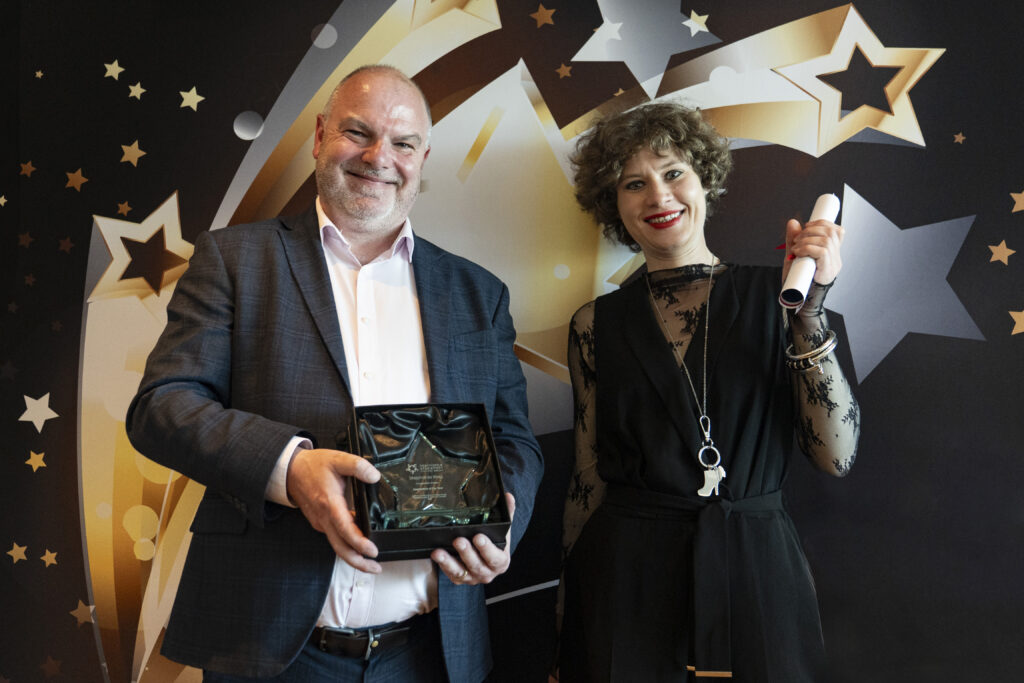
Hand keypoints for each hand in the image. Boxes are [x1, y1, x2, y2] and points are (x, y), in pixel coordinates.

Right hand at [287, 447, 381, 572]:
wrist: (291, 471)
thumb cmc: (313, 466)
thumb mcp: (337, 459)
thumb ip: (358, 466)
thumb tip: (374, 476)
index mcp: (329, 504)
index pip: (345, 530)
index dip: (359, 543)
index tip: (372, 551)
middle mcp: (324, 518)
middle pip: (341, 548)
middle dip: (358, 562)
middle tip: (375, 568)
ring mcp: (321, 523)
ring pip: (337, 546)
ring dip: (353, 557)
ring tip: (370, 562)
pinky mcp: (320, 523)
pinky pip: (334, 539)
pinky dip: (346, 546)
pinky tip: (359, 545)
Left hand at [431, 493, 515, 585]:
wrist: (487, 560)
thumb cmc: (495, 545)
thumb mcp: (503, 531)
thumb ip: (507, 514)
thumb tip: (508, 496)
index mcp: (500, 561)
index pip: (495, 557)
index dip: (486, 549)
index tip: (478, 537)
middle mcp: (487, 572)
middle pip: (476, 565)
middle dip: (466, 553)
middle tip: (458, 540)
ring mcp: (473, 577)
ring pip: (460, 572)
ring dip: (449, 562)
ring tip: (439, 552)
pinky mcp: (460, 579)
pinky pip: (450, 574)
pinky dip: (442, 565)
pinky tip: (436, 556)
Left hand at [783, 216, 844, 284]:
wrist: (795, 298)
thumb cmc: (796, 277)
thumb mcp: (794, 254)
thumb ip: (794, 239)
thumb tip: (792, 222)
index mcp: (832, 253)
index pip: (837, 231)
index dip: (823, 223)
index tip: (807, 225)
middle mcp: (836, 258)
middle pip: (831, 233)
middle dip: (812, 230)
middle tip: (797, 238)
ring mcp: (833, 264)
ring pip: (826, 240)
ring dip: (807, 239)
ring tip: (796, 246)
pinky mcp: (827, 270)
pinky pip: (822, 251)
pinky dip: (808, 248)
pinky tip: (798, 252)